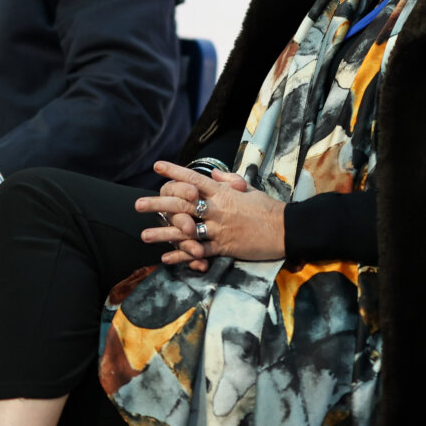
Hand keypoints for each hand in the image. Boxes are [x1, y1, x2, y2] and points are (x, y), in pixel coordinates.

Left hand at [137, 161, 284, 270]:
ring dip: (163, 233)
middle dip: (159, 204)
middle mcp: (218, 210)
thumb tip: (213, 175)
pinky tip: (166, 257)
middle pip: (183, 204)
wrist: (287, 230)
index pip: (194, 179)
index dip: (175, 173)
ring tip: (144, 234)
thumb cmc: (269, 208)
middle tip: (138, 204)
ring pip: (186, 231)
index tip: (157, 167)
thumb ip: (229, 181)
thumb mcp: (250, 189)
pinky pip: (199, 251)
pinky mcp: (224, 247)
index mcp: (224, 193)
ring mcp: (220, 229)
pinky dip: (182, 255)